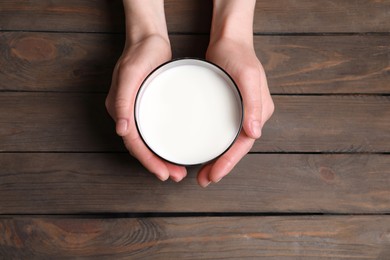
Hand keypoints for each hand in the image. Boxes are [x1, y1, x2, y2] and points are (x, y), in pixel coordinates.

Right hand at [105, 0, 186, 181]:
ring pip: (147, 142)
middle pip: (140, 147)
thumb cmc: (140, 54)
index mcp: (119, 109)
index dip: (148, 161)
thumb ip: (123, 101)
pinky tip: (175, 148)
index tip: (163, 173)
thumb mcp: (130, 75)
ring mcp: (138, 110)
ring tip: (177, 170)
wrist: (149, 38)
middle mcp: (127, 113)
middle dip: (156, 164)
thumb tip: (121, 130)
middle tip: (176, 176)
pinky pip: (154, 130)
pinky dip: (163, 143)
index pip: (133, 143)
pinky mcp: (149, 105)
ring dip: (160, 158)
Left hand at [197, 1, 273, 186]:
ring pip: (228, 142)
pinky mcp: (228, 107)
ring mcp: (240, 112)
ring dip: (216, 159)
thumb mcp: (247, 76)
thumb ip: (253, 103)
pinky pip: (222, 131)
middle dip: (221, 166)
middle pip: (236, 148)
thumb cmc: (239, 56)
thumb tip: (255, 133)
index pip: (244, 144)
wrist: (229, 40)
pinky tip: (201, 150)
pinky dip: (213, 144)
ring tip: (201, 174)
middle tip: (203, 180)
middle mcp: (251, 115)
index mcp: (259, 112)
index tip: (213, 175)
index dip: (229, 162)